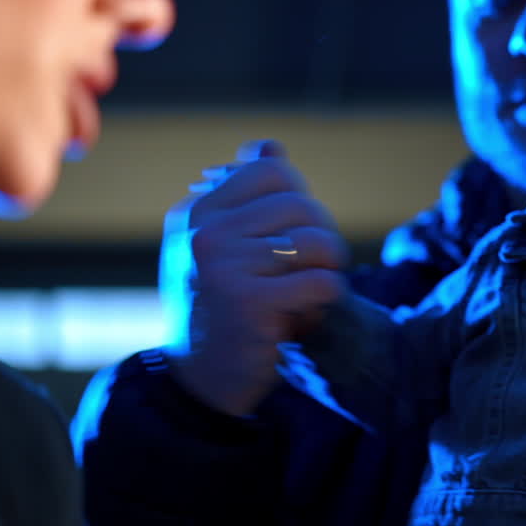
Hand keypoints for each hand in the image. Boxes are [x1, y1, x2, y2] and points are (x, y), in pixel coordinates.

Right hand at [161, 139, 349, 416]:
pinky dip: (328, 298)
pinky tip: (309, 313)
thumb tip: (269, 145)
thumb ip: (245, 197)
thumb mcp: (220, 247)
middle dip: (322, 236)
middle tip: (315, 268)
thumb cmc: (219, 308)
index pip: (273, 170)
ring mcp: (225, 267)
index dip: (300, 198)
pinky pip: (321, 282)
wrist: (200, 379)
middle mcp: (205, 233)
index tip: (295, 232)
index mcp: (196, 212)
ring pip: (316, 241)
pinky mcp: (251, 303)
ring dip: (328, 269)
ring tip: (312, 291)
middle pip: (301, 205)